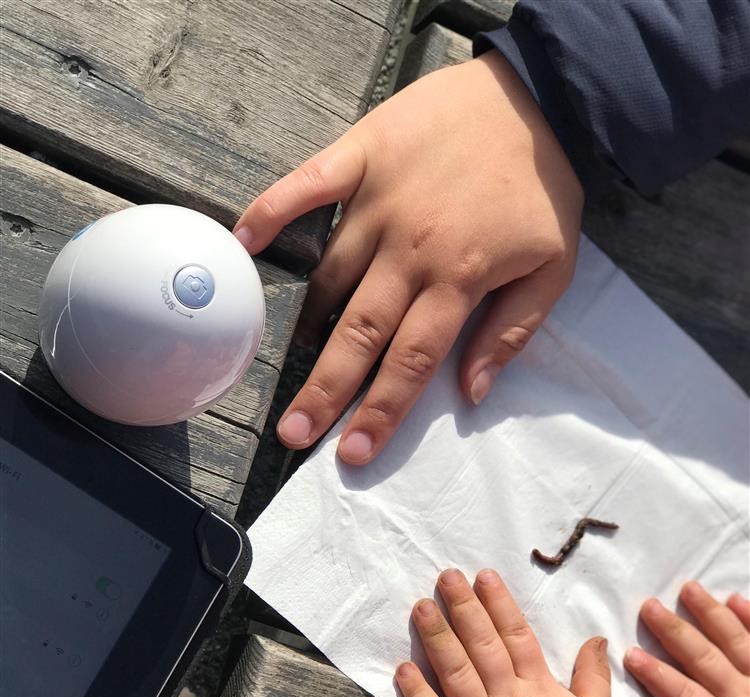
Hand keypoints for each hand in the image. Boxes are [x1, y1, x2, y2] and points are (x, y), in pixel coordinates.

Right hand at [234, 52, 581, 464]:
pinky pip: (306, 185)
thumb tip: (472, 393)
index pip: (411, 363)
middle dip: (326, 390)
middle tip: (294, 433)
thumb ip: (511, 333)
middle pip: (360, 332)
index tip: (352, 452)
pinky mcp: (360, 156)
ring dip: (310, 325)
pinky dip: (272, 211)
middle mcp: (411, 248)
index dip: (380, 412)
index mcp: (459, 278)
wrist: (539, 96)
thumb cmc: (544, 187)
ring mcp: (379, 200)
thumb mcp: (555, 268)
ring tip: (294, 366)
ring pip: (330, 274)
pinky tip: (242, 241)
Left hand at [394, 568, 608, 696]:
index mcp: (538, 688)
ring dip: (437, 638)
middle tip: (445, 576)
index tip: (482, 575)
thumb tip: (598, 637)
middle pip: (482, 644)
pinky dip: (418, 694)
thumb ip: (593, 675)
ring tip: (421, 607)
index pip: (516, 635)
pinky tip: (403, 668)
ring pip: (455, 672)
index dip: (498, 603)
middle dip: (463, 607)